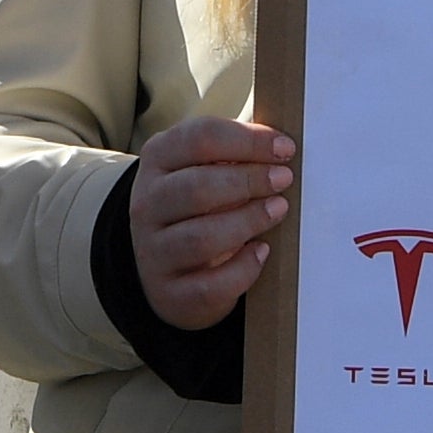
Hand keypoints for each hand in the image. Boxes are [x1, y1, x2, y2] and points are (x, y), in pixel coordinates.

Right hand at [129, 115, 290, 331]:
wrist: (166, 268)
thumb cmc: (200, 207)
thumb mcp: (206, 169)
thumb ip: (236, 152)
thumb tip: (282, 142)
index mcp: (158, 160)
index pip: (199, 139)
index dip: (248, 141)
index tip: (286, 148)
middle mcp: (147, 204)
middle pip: (197, 187)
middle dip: (248, 180)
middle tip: (284, 179)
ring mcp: (154, 252)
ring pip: (200, 238)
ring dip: (247, 221)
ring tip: (278, 210)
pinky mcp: (170, 293)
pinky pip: (209, 285)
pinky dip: (242, 268)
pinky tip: (261, 252)